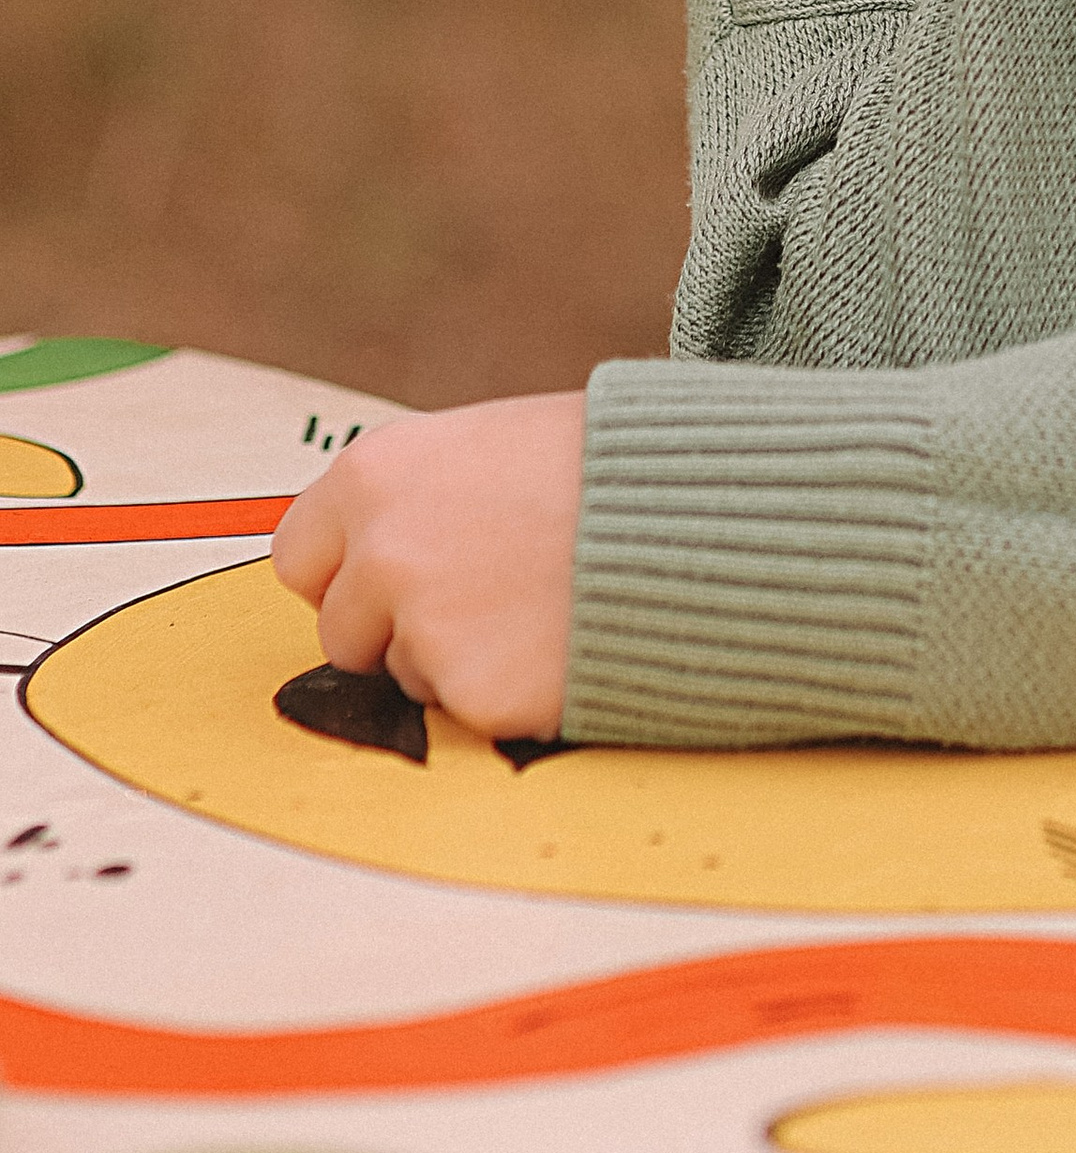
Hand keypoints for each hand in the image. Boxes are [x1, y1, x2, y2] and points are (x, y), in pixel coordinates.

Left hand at [271, 390, 585, 742]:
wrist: (700, 509)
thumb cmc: (608, 463)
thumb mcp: (491, 443)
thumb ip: (419, 496)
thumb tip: (374, 552)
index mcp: (376, 473)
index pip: (298, 556)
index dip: (349, 570)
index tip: (391, 574)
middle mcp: (382, 552)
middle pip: (341, 630)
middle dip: (394, 627)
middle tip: (478, 595)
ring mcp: (423, 627)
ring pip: (404, 674)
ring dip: (454, 658)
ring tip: (536, 604)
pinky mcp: (472, 694)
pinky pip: (463, 710)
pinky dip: (504, 689)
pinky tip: (556, 639)